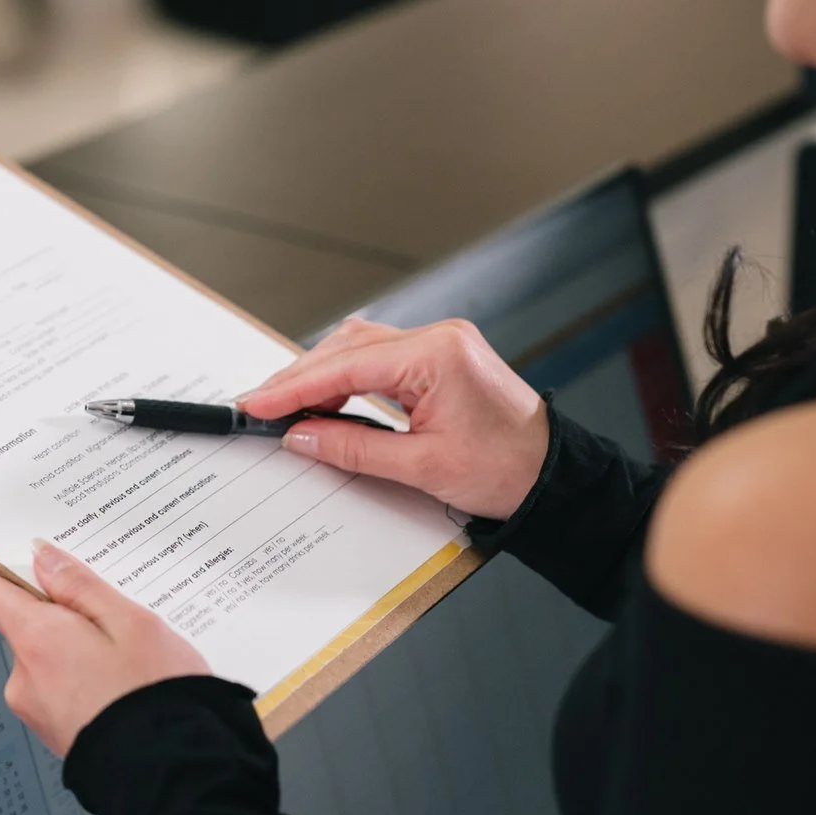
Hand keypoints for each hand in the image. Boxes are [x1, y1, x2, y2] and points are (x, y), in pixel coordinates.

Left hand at [0, 540, 211, 757]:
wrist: (173, 771)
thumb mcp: (130, 621)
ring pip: (48, 661)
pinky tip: (121, 685)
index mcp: (36, 642)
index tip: (57, 573)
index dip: (23, 575)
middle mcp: (25, 679)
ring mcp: (38, 712)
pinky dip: (85, 682)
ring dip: (79, 652)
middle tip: (114, 621)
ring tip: (126, 659)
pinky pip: (61, 691)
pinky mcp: (56, 734)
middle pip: (27, 627)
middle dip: (66, 618)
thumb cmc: (154, 696)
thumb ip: (80, 586)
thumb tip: (43, 558)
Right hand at [239, 317, 548, 520]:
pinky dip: (349, 374)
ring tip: (287, 405)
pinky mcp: (442, 356)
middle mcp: (439, 337)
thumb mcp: (421, 468)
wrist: (557, 477)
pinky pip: (381, 355)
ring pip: (360, 346)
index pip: (346, 366)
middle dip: (300, 377)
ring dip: (322, 373)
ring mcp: (442, 343)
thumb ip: (352, 448)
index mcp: (437, 355)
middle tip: (261, 406)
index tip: (257, 404)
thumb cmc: (508, 472)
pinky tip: (328, 397)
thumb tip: (301, 437)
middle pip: (348, 346)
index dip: (295, 387)